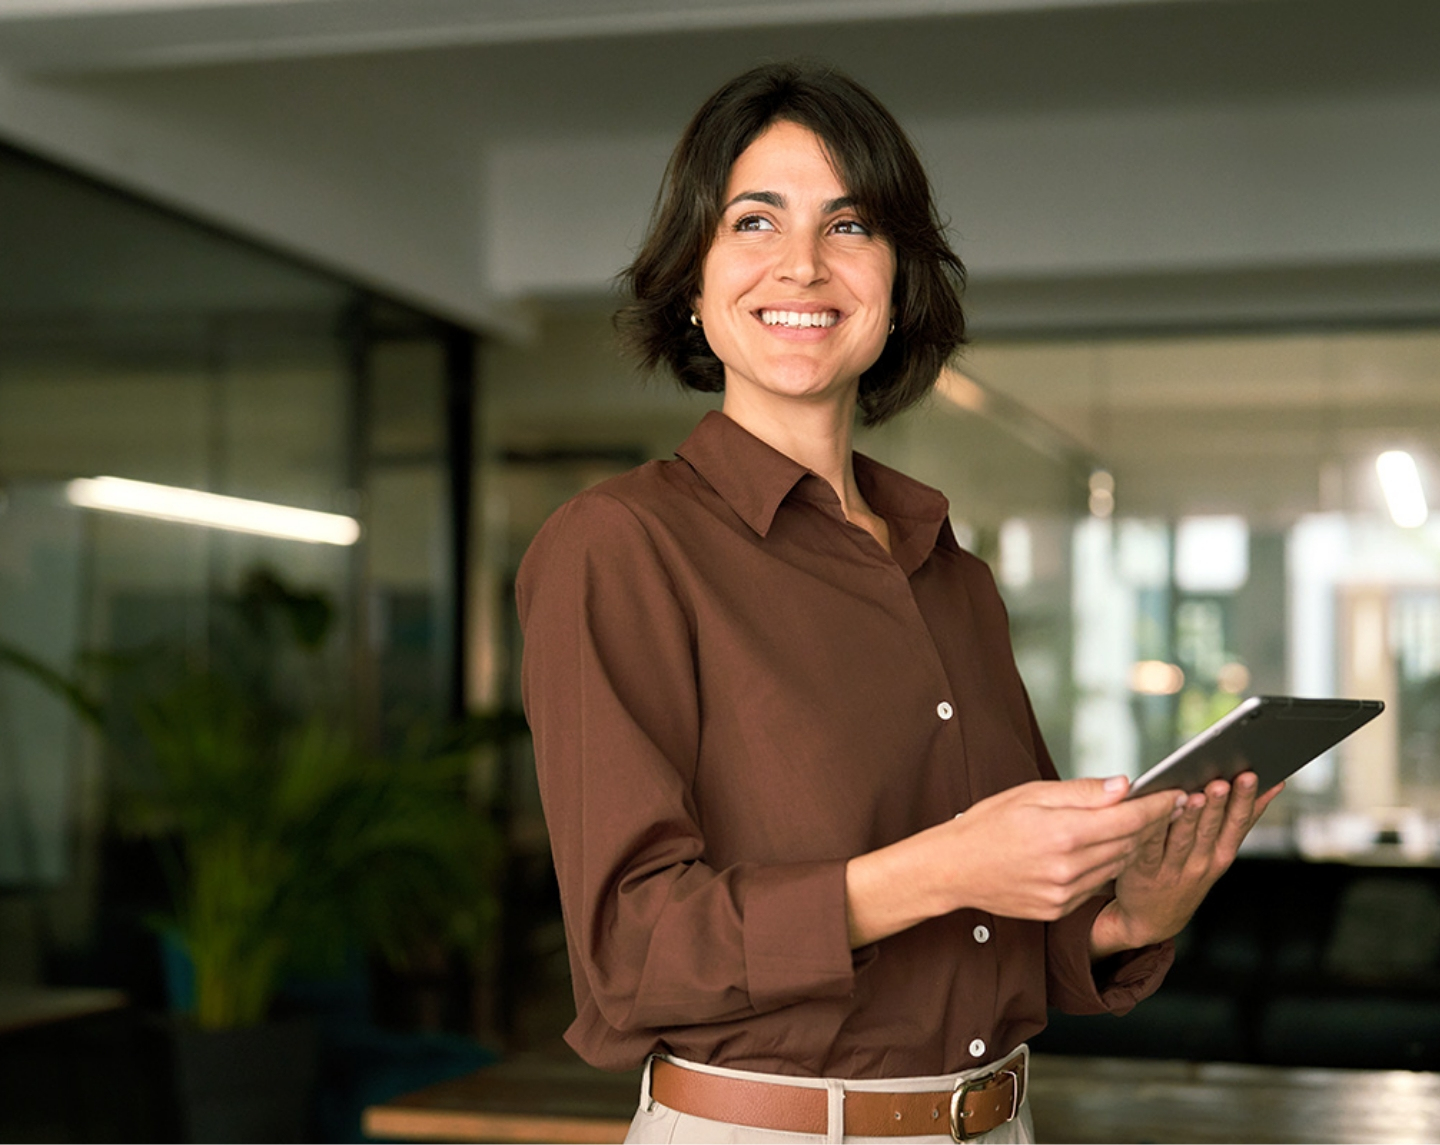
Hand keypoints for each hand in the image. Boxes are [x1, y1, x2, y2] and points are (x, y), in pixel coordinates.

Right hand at [846, 776, 1178, 946]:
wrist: (953, 869)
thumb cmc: (988, 823)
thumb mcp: (1030, 795)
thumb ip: (1081, 792)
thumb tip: (1124, 786)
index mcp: (1062, 833)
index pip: (1127, 818)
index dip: (1158, 807)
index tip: (1178, 795)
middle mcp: (1067, 868)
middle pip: (1128, 843)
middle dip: (1149, 824)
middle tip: (1167, 805)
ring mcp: (1064, 893)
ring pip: (1115, 866)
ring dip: (1130, 845)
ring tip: (1137, 825)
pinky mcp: (1058, 909)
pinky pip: (1095, 886)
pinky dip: (1104, 866)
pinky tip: (1099, 851)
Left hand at [1090, 771, 1283, 958]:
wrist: (1153, 919)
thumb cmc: (1187, 875)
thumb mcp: (1219, 854)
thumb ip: (1236, 821)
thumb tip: (1269, 785)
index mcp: (1220, 855)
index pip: (1237, 824)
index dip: (1246, 801)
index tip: (1252, 776)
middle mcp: (1201, 863)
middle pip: (1212, 828)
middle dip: (1220, 802)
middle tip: (1225, 780)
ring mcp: (1172, 868)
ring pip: (1184, 837)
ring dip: (1192, 815)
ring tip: (1198, 793)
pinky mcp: (1143, 871)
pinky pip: (1150, 845)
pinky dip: (1156, 829)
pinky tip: (1158, 811)